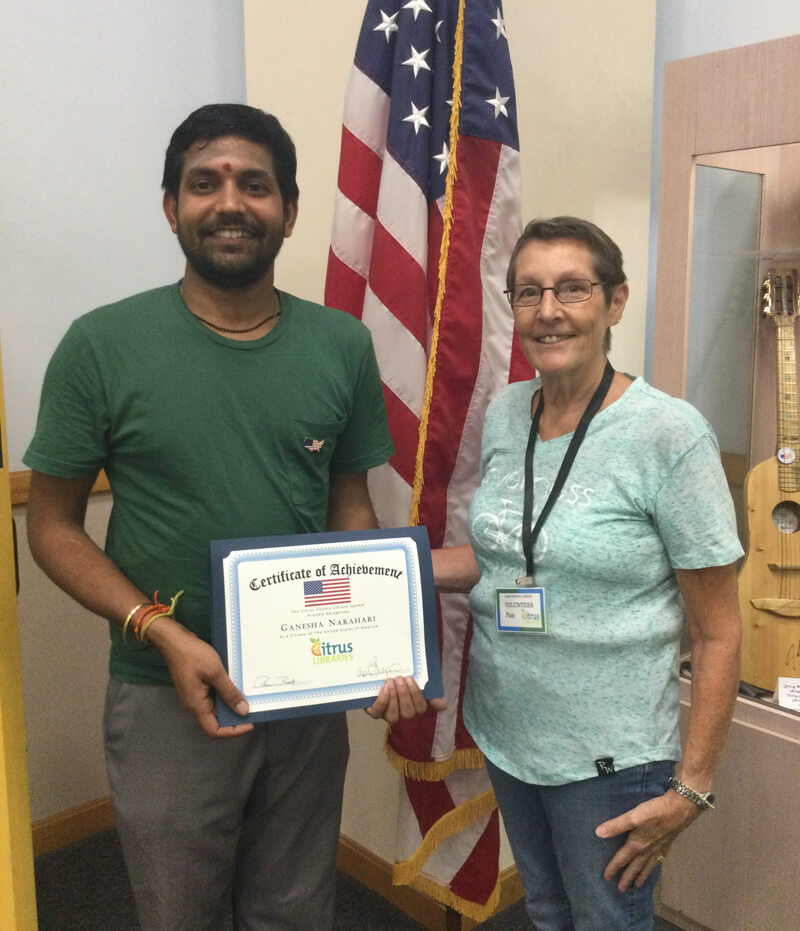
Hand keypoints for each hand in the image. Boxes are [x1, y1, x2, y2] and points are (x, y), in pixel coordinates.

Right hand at [146, 617, 253, 738]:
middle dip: (234, 717)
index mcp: (196, 705)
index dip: (232, 730)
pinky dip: (225, 694)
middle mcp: (194, 704)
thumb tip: (242, 711)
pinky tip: (235, 686)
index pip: (214, 730)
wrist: (174, 639)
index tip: (249, 723)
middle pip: (216, 720)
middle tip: (252, 709)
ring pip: (215, 708)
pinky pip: (213, 696)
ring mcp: (194, 695)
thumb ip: (229, 693)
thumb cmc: (192, 655)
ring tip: (247, 697)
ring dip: (230, 704)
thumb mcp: (215, 672)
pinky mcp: (196, 686)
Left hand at [364, 676, 446, 723]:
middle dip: (404, 694)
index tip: (411, 679)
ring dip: (393, 697)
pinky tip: (385, 688)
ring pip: (393, 716)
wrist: (378, 675)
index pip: (421, 708)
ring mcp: (387, 714)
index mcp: (415, 706)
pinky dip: (382, 700)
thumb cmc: (400, 678)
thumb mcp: (415, 681)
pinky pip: (377, 712)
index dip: (416, 695)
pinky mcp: (374, 712)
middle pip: (407, 713)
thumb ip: (429, 692)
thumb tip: (442, 706)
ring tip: (391, 681)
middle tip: (401, 678)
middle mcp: (402, 714)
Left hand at [595, 791, 699, 890]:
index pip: (622, 859)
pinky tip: (653, 866)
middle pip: (635, 867)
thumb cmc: (655, 812)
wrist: (679, 810)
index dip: (613, 868)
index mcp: (637, 844)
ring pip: (647, 867)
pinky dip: (653, 868)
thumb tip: (598, 833)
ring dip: (641, 876)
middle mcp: (647, 850)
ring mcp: (658, 849)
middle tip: (621, 889)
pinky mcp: (666, 845)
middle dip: (627, 878)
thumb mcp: (633, 817)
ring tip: (637, 885)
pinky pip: (657, 861)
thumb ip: (616, 826)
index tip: (606, 878)